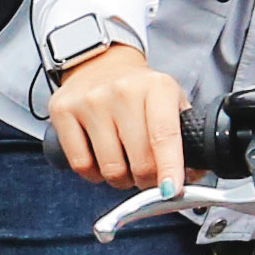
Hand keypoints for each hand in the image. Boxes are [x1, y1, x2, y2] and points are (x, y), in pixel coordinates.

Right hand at [48, 41, 183, 192]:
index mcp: (156, 87)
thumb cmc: (138, 90)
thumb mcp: (170, 101)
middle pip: (139, 159)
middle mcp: (123, 90)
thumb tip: (191, 175)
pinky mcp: (63, 110)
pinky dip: (94, 174)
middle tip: (149, 177)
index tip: (171, 190)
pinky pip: (81, 164)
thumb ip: (185, 136)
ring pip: (111, 167)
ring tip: (124, 167)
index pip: (164, 135)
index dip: (169, 168)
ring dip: (121, 179)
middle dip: (148, 180)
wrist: (100, 64)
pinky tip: (100, 161)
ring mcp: (90, 100)